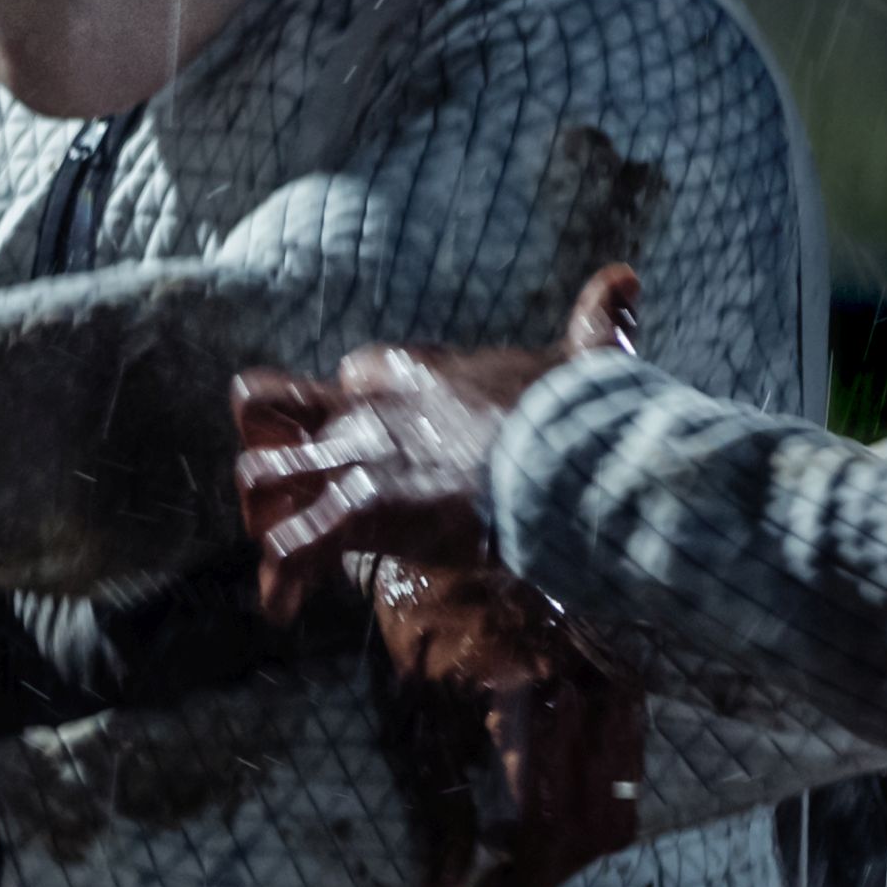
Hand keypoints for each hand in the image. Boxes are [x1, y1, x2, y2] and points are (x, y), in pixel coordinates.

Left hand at [233, 265, 641, 624]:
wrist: (565, 459)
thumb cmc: (575, 413)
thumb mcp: (583, 355)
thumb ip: (596, 321)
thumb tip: (626, 279)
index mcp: (405, 371)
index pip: (348, 374)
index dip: (346, 407)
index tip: (364, 444)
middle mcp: (364, 411)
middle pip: (272, 412)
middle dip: (271, 452)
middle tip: (288, 495)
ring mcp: (355, 461)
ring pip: (260, 476)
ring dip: (263, 516)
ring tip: (279, 553)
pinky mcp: (360, 513)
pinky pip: (293, 548)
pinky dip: (281, 580)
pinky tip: (284, 608)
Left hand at [363, 561, 643, 886]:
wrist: (461, 543)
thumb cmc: (424, 628)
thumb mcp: (416, 717)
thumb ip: (437, 809)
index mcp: (526, 707)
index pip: (549, 824)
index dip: (533, 883)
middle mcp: (583, 697)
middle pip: (590, 824)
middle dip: (550, 871)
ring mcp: (613, 685)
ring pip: (616, 801)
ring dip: (572, 845)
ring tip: (520, 859)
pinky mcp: (627, 678)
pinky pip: (628, 765)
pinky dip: (595, 805)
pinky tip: (550, 814)